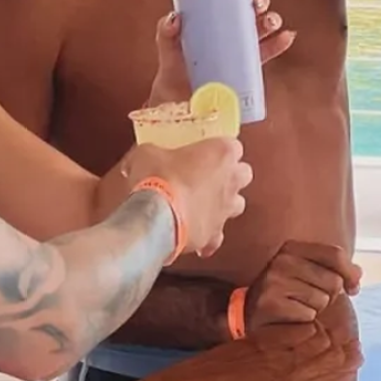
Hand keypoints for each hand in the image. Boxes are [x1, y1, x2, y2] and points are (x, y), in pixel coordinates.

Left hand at [146, 0, 295, 106]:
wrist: (179, 101)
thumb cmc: (173, 69)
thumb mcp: (167, 47)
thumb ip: (166, 32)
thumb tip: (175, 17)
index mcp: (214, 18)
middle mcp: (230, 29)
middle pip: (252, 8)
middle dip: (260, 0)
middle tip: (257, 3)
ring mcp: (241, 48)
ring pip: (263, 27)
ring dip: (272, 19)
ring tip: (270, 21)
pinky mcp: (248, 67)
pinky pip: (268, 52)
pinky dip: (279, 43)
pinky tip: (286, 37)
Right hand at [154, 137, 251, 257]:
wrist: (155, 217)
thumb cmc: (158, 178)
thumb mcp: (146, 153)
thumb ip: (149, 153)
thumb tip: (137, 160)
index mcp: (221, 153)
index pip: (234, 145)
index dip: (220, 147)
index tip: (207, 149)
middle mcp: (231, 181)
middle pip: (244, 173)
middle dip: (231, 173)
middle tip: (210, 173)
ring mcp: (225, 209)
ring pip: (238, 204)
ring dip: (225, 202)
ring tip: (205, 202)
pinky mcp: (214, 233)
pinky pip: (217, 236)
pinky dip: (209, 236)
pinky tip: (196, 232)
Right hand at [244, 240, 362, 330]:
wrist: (250, 315)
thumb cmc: (285, 294)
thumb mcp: (307, 273)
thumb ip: (334, 269)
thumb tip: (358, 274)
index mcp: (291, 248)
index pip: (335, 254)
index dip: (350, 273)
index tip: (352, 288)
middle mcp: (281, 260)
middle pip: (334, 280)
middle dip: (329, 296)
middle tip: (311, 300)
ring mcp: (274, 281)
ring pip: (323, 300)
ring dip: (316, 309)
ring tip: (298, 307)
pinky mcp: (271, 304)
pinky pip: (309, 315)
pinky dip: (305, 321)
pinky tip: (291, 317)